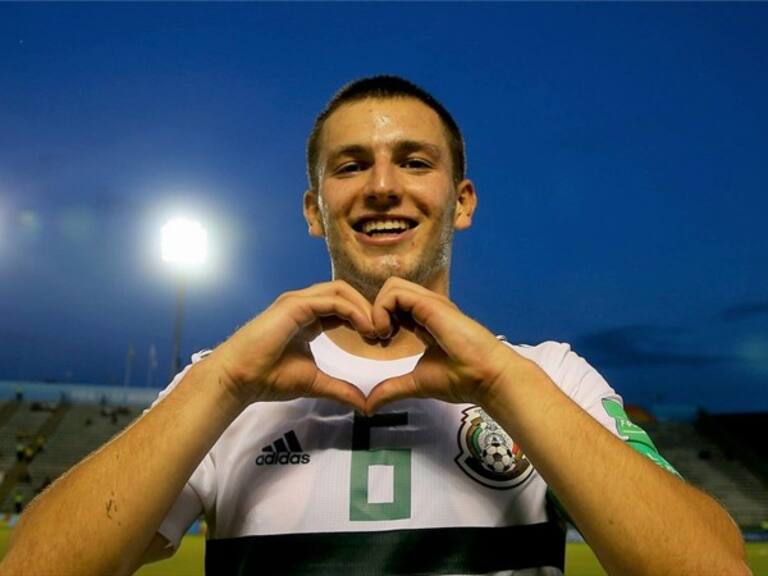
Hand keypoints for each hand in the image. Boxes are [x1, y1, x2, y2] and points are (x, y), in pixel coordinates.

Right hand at [208, 281, 374, 411]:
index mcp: (308, 318)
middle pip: (345, 293)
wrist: (239, 379)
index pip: (343, 307)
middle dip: (368, 308)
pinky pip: (332, 299)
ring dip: (364, 307)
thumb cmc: (268, 378)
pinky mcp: (295, 305)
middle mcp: (304, 304)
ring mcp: (298, 301)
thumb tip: (364, 404)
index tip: (381, 339)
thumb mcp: (314, 382)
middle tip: (385, 331)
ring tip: (378, 329)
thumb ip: (340, 388)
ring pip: (341, 290)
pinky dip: (352, 310)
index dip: (364, 318)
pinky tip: (365, 327)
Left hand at [365, 277, 518, 413]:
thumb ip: (392, 389)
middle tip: (377, 337)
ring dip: (377, 310)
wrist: (486, 377)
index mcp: (425, 321)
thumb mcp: (416, 383)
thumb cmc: (461, 379)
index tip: (379, 343)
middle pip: (391, 290)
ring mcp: (430, 303)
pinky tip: (387, 333)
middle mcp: (427, 308)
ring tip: (382, 335)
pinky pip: (395, 293)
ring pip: (391, 286)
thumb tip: (369, 407)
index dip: (380, 319)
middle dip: (375, 310)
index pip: (395, 305)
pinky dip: (381, 310)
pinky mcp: (430, 305)